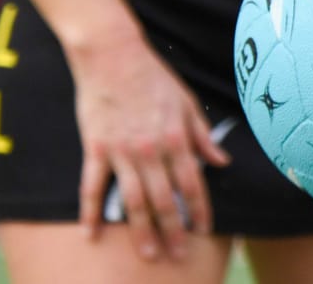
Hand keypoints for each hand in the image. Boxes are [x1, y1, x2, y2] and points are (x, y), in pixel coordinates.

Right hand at [67, 28, 230, 260]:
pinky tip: (92, 235)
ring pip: (133, 202)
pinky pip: (92, 188)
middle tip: (177, 257)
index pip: (193, 184)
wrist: (113, 56)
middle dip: (173, 232)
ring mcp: (121, 153)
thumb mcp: (187, 103)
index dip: (200, 210)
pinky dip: (91, 213)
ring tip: (147, 255)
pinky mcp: (95, 150)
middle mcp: (150, 151)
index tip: (205, 231)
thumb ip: (203, 136)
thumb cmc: (154, 77)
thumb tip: (221, 162)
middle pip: (165, 201)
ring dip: (141, 232)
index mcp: (176, 138)